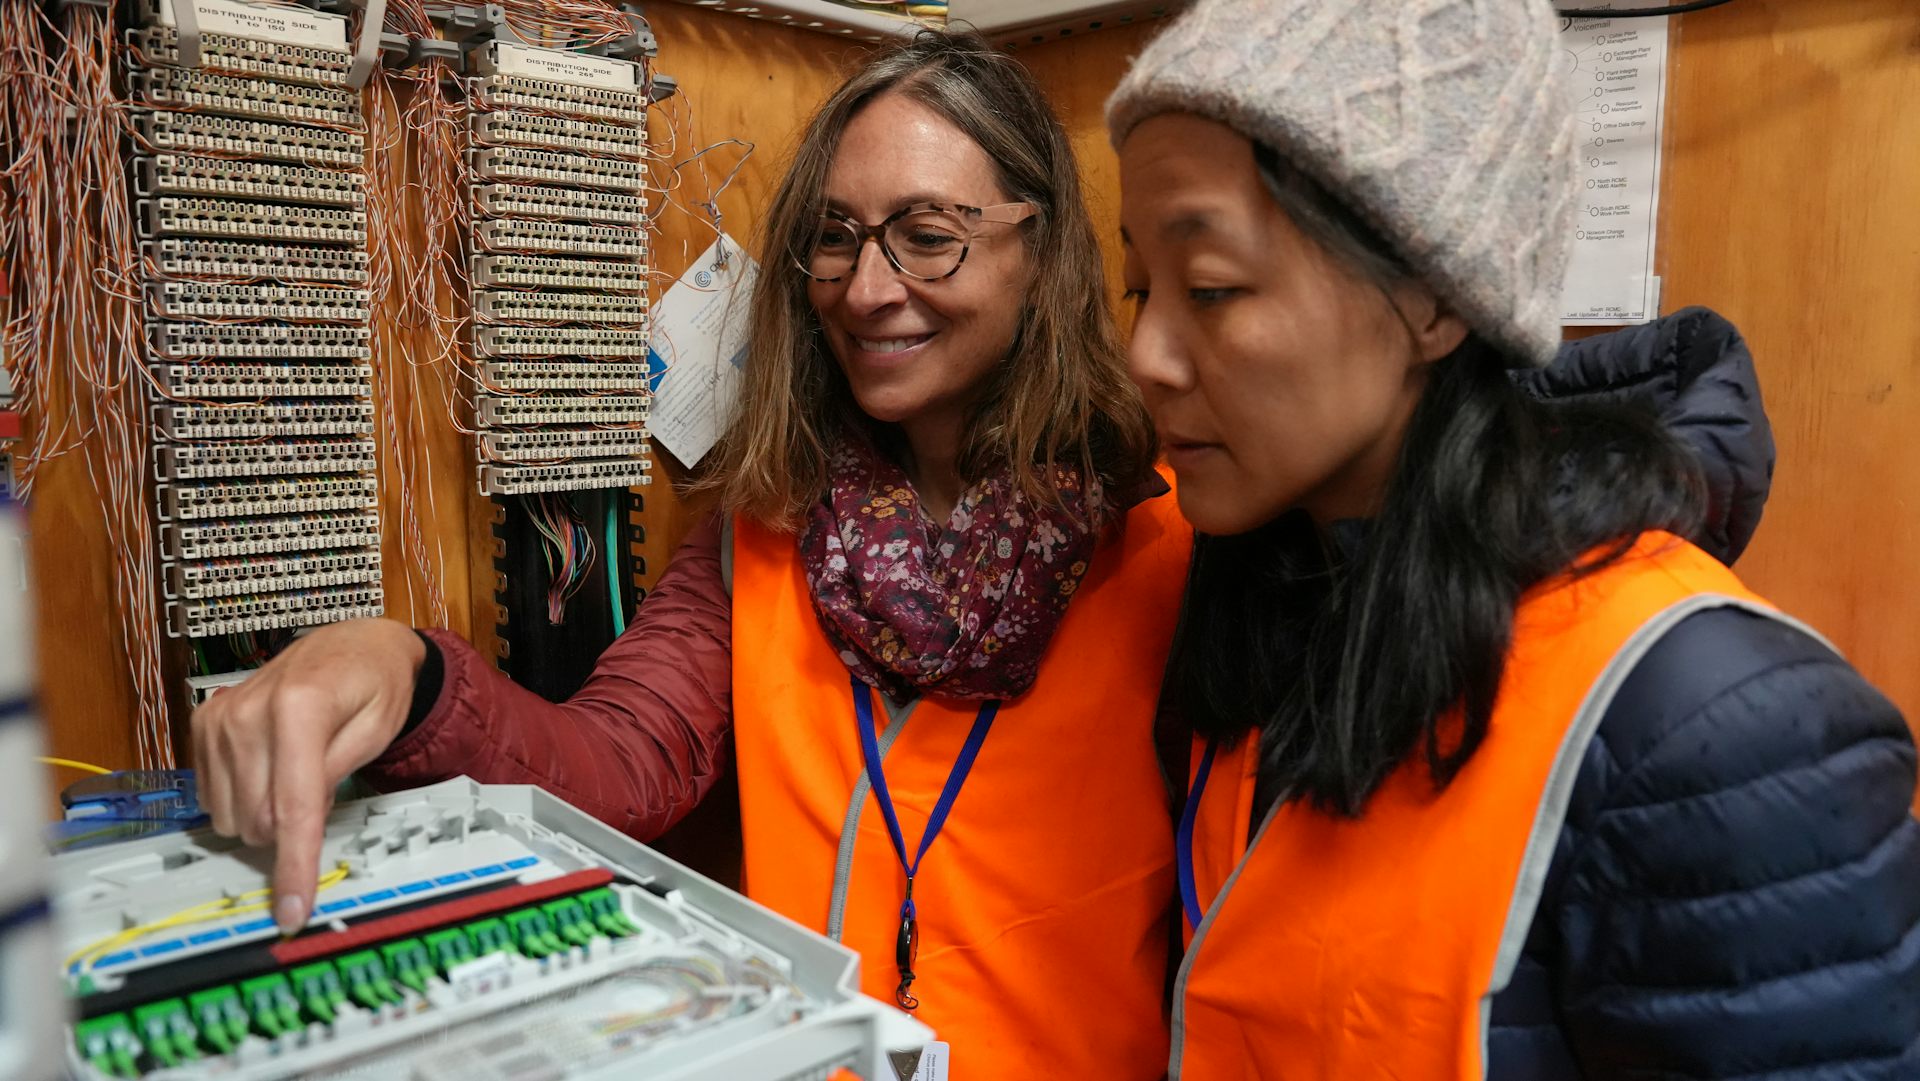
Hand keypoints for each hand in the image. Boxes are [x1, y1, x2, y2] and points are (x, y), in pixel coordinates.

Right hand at [190, 618, 426, 933]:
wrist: (350, 646)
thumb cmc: (374, 686)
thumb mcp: (376, 730)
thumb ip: (335, 776)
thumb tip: (297, 829)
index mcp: (299, 708)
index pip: (292, 807)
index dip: (294, 865)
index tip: (293, 910)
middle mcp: (247, 712)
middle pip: (258, 820)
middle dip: (291, 830)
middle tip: (325, 792)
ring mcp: (219, 718)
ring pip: (232, 816)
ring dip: (266, 814)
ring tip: (298, 773)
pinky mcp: (204, 724)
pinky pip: (213, 796)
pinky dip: (244, 796)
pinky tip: (269, 768)